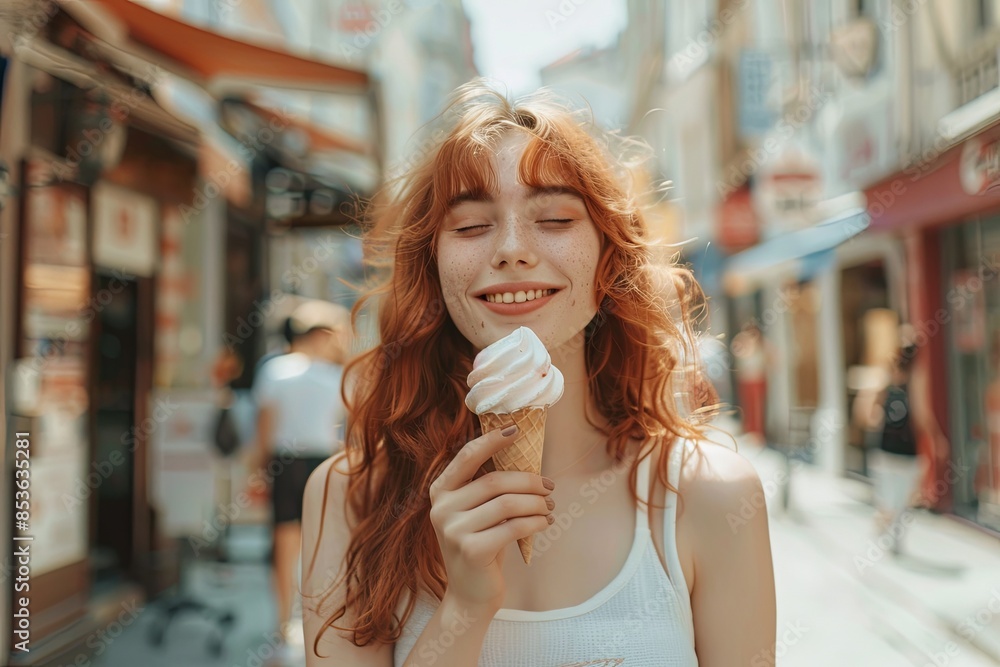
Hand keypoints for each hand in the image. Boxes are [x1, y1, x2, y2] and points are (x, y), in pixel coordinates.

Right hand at [428, 425, 554, 611]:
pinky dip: (535, 522)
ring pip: (506, 504)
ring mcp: (453, 530)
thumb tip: (523, 453)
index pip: (466, 457)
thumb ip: (487, 486)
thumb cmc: (481, 544)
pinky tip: (544, 522)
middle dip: (529, 481)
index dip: (491, 440)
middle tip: (549, 486)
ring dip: (535, 503)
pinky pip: (513, 527)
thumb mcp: (477, 512)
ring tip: (549, 506)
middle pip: (494, 481)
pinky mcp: (470, 550)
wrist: (469, 595)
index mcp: (440, 491)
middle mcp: (441, 508)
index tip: (516, 429)